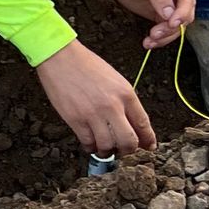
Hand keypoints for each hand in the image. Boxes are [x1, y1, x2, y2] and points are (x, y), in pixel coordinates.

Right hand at [36, 40, 156, 158]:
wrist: (60, 56)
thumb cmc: (86, 64)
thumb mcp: (115, 79)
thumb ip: (124, 101)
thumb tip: (130, 122)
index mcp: (125, 94)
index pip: (143, 124)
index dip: (148, 140)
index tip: (148, 147)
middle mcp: (112, 106)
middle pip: (129, 141)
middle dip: (128, 151)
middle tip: (124, 151)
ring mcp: (93, 114)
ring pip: (108, 146)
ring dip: (108, 152)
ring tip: (105, 150)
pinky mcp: (76, 119)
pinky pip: (88, 142)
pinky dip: (91, 147)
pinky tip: (91, 144)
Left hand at [103, 0, 194, 51]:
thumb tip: (169, 13)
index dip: (182, 13)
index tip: (172, 23)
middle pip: (185, 15)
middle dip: (171, 27)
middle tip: (156, 33)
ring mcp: (173, 6)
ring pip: (177, 26)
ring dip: (165, 36)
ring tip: (150, 40)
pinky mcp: (164, 16)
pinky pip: (167, 30)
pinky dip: (160, 38)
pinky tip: (149, 42)